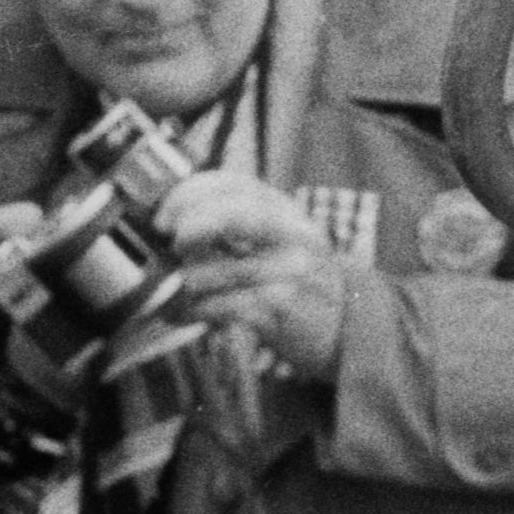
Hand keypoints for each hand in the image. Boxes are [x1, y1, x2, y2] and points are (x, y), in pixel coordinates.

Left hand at [160, 168, 355, 385]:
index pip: (234, 185)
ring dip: (187, 283)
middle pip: (233, 215)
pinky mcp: (283, 310)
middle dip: (191, 226)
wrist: (350, 328)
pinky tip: (188, 314)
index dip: (190, 193)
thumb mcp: (280, 239)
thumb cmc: (302, 281)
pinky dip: (197, 311)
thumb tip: (174, 219)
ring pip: (221, 269)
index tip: (163, 215)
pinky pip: (225, 306)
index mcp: (285, 211)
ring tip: (178, 292)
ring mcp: (290, 272)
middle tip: (173, 244)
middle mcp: (291, 235)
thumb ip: (238, 223)